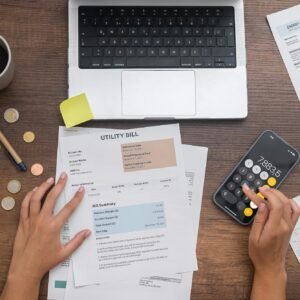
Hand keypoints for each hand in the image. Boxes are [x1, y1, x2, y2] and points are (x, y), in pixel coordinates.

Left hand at [1, 173, 89, 299]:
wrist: (25, 269)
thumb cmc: (45, 261)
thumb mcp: (64, 253)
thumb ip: (77, 241)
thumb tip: (88, 232)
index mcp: (54, 227)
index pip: (69, 208)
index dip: (77, 197)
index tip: (81, 189)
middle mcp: (42, 221)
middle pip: (52, 198)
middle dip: (59, 185)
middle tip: (64, 176)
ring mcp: (31, 220)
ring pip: (36, 199)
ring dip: (43, 187)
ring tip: (50, 179)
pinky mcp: (23, 223)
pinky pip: (25, 206)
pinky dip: (29, 196)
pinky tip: (34, 191)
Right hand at [243, 185, 299, 299]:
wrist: (271, 266)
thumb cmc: (260, 253)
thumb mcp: (254, 237)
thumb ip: (259, 220)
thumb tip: (262, 205)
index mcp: (275, 228)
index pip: (275, 205)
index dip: (267, 194)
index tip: (257, 190)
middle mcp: (285, 226)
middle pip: (283, 202)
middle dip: (271, 192)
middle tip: (260, 189)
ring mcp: (290, 226)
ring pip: (290, 204)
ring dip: (280, 195)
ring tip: (269, 192)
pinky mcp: (290, 227)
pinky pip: (295, 211)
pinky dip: (289, 202)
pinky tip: (281, 200)